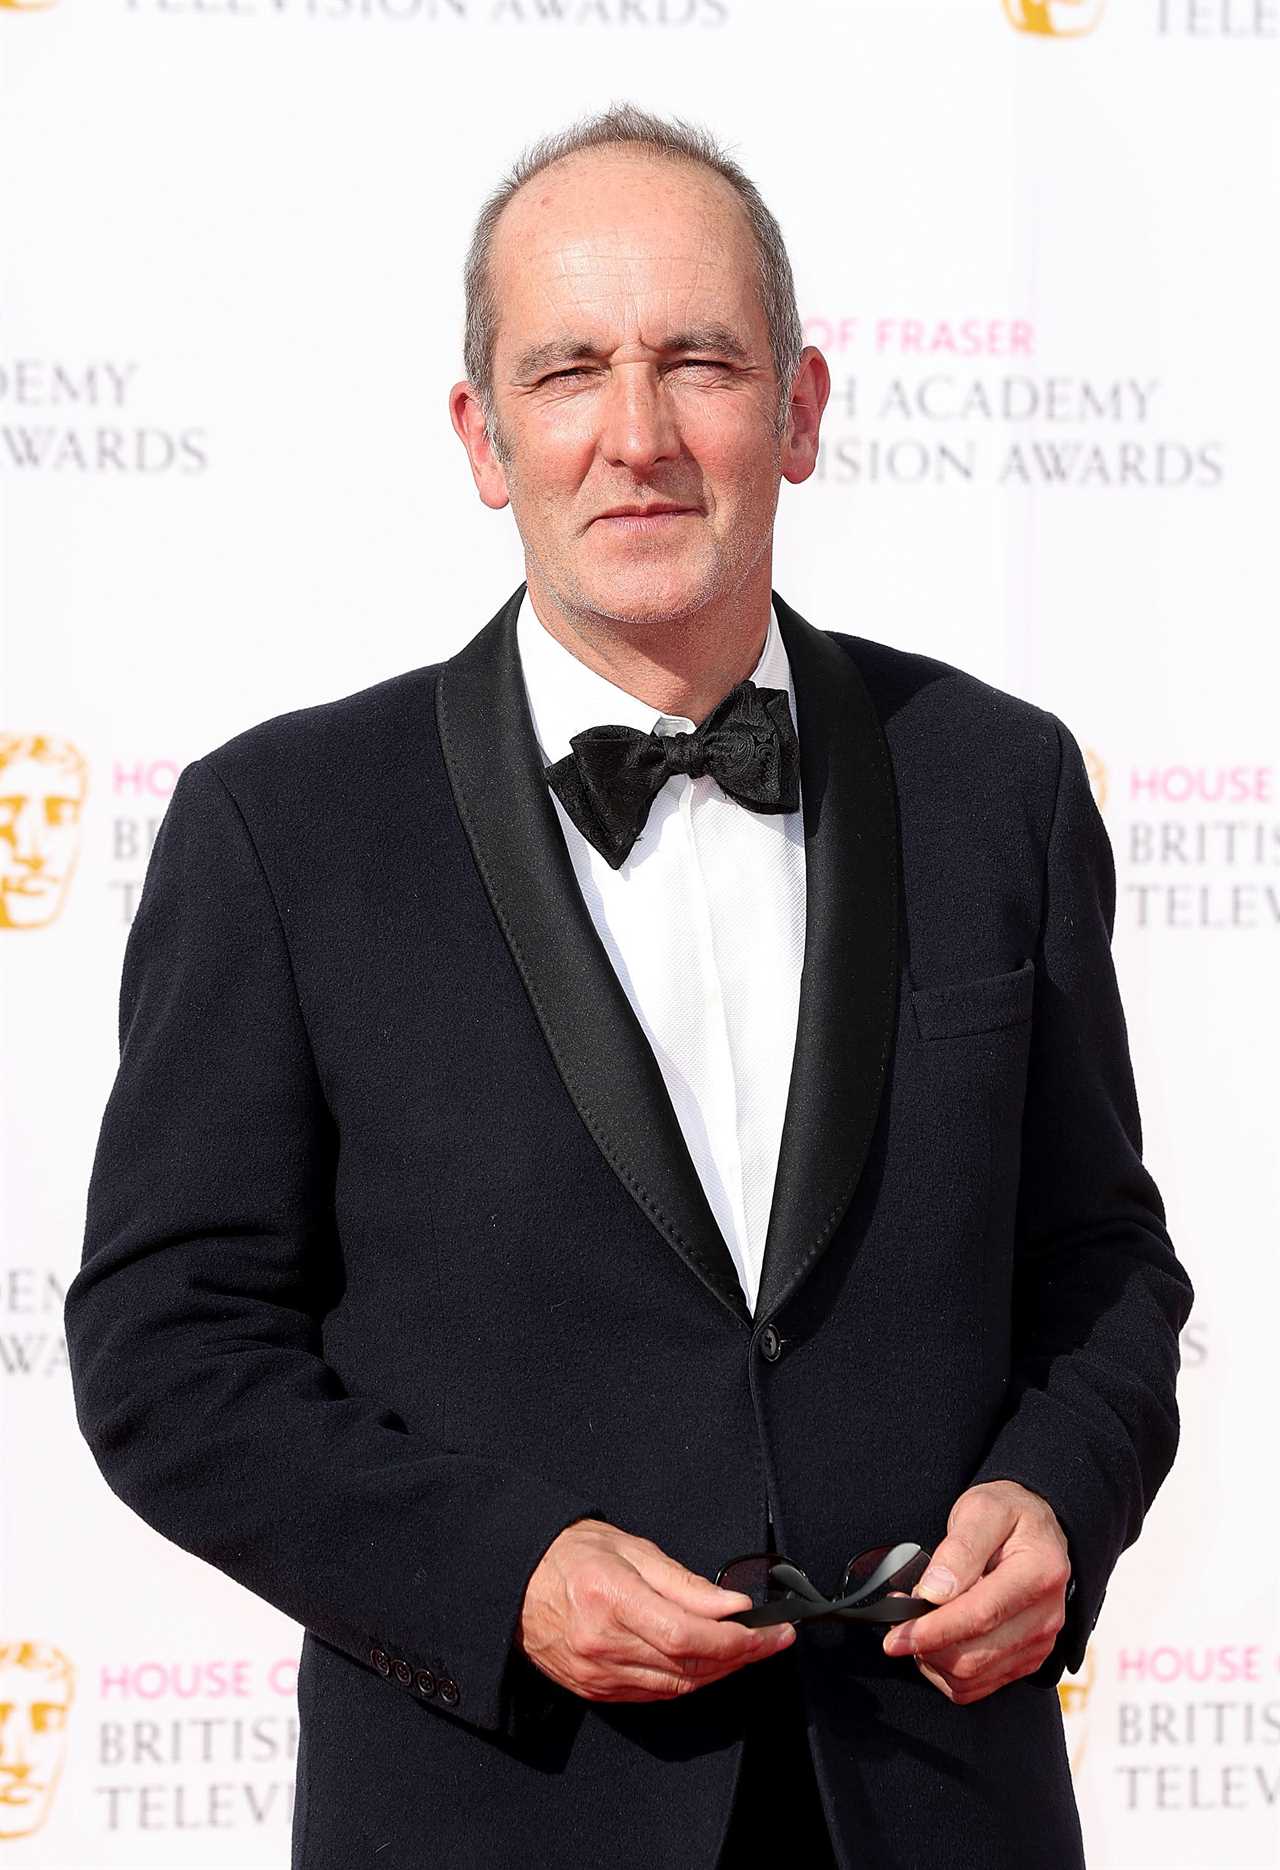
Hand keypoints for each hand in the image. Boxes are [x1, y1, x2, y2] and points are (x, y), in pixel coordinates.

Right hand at [517, 1517, 794, 1702]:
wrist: (517, 1580)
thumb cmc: (572, 1554)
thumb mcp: (630, 1548)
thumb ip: (684, 1582)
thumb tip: (732, 1606)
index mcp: (611, 1598)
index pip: (687, 1636)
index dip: (736, 1640)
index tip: (770, 1631)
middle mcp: (603, 1643)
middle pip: (688, 1666)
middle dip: (741, 1656)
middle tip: (774, 1640)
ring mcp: (598, 1673)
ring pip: (677, 1686)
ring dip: (720, 1671)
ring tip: (749, 1650)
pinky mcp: (595, 1690)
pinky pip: (655, 1694)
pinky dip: (688, 1680)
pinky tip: (708, 1663)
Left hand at [880, 1480, 1071, 1701]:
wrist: (1037, 1527)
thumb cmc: (1008, 1513)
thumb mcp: (982, 1509)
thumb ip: (960, 1547)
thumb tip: (934, 1591)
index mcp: (1039, 1572)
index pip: (979, 1615)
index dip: (932, 1630)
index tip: (895, 1635)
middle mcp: (1046, 1615)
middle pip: (974, 1656)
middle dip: (925, 1645)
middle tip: (900, 1620)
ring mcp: (1040, 1642)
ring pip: (972, 1677)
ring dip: (932, 1660)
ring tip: (918, 1626)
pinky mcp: (1028, 1659)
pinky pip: (979, 1686)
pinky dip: (947, 1672)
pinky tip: (936, 1642)